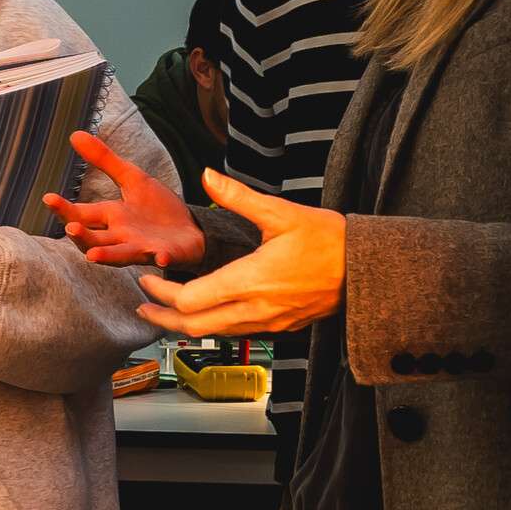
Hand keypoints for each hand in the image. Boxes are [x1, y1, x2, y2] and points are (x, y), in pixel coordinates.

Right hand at [42, 131, 206, 268]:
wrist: (191, 229)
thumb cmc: (157, 208)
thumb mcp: (132, 179)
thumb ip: (105, 160)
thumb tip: (74, 134)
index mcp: (111, 217)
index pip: (82, 215)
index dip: (65, 209)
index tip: (48, 198)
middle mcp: (121, 236)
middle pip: (94, 239)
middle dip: (81, 236)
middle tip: (71, 228)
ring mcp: (142, 248)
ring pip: (119, 255)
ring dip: (106, 256)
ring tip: (92, 255)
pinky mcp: (166, 254)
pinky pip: (161, 258)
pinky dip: (160, 258)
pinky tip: (160, 256)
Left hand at [135, 173, 345, 337]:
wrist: (366, 270)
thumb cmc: (329, 240)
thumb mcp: (282, 213)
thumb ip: (238, 197)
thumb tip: (207, 175)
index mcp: (251, 281)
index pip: (190, 300)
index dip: (162, 293)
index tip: (147, 280)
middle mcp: (256, 309)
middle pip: (194, 327)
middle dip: (163, 317)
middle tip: (144, 304)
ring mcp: (268, 323)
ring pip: (214, 334)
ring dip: (185, 325)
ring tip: (165, 312)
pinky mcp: (279, 328)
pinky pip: (235, 333)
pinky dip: (212, 325)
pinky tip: (205, 312)